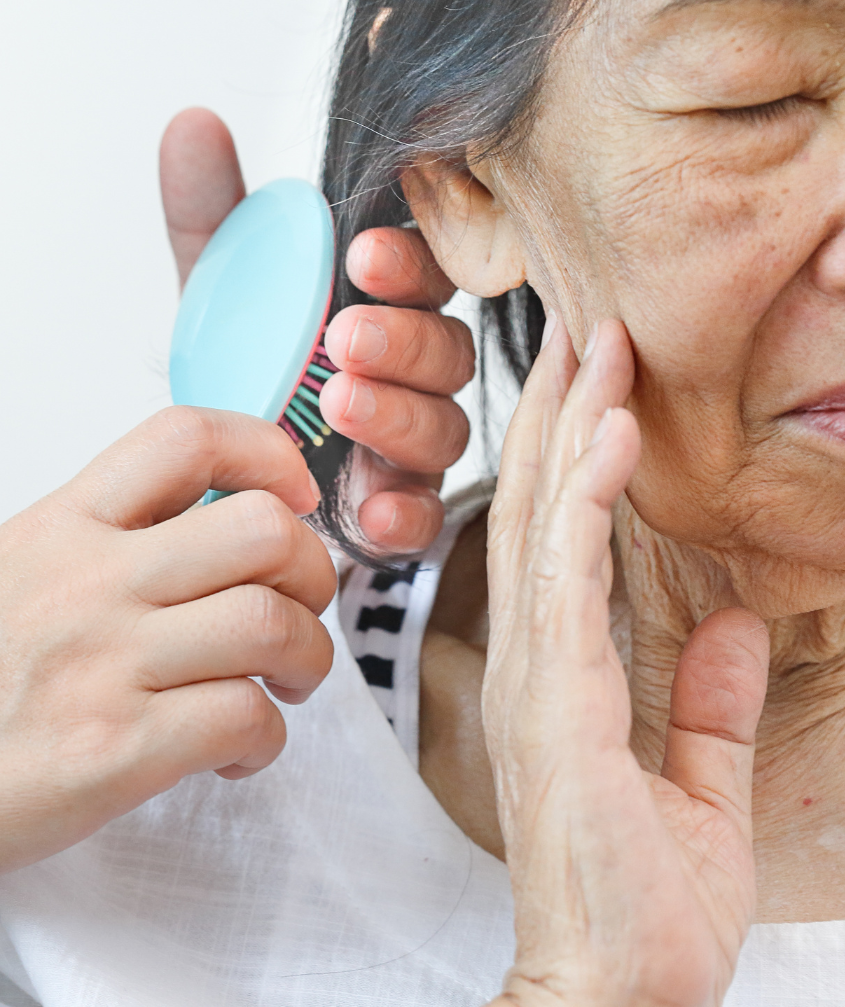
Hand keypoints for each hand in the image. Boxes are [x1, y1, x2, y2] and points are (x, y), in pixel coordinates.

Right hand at [0, 408, 334, 911]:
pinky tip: (236, 754)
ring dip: (309, 661)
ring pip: (273, 624)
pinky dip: (267, 740)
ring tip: (284, 688)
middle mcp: (90, 578)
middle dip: (314, 572)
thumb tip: (199, 547)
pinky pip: (244, 720)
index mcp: (63, 521)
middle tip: (298, 610)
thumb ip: (97, 545)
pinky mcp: (110, 752)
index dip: (267, 451)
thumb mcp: (4, 567)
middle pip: (265, 529)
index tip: (291, 495)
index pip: (187, 434)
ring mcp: (103, 663)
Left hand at [160, 108, 473, 553]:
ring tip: (341, 404)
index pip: (427, 276)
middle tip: (345, 338)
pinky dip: (405, 512)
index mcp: (386, 311)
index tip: (360, 256)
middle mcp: (413, 376)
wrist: (217, 473)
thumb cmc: (243, 373)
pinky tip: (371, 510)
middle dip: (403, 341)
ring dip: (399, 415)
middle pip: (447, 352)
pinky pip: (426, 515)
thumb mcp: (219, 294)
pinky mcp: (399, 510)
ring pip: (444, 430)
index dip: (408, 263)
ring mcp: (411, 447)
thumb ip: (215, 220)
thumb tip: (192, 122)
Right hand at [484, 316, 769, 1006]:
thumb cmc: (634, 903)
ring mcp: (536, 672)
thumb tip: (731, 622)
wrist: (605, 989)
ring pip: (544, 520)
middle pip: (536, 508)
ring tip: (596, 346)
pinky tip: (610, 434)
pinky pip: (566, 572)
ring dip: (570, 427)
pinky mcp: (556, 694)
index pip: (553, 536)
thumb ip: (703, 701)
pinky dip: (584, 496)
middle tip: (580, 325)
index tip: (591, 378)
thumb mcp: (695, 789)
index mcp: (558, 673)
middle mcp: (533, 658)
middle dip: (557, 411)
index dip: (566, 452)